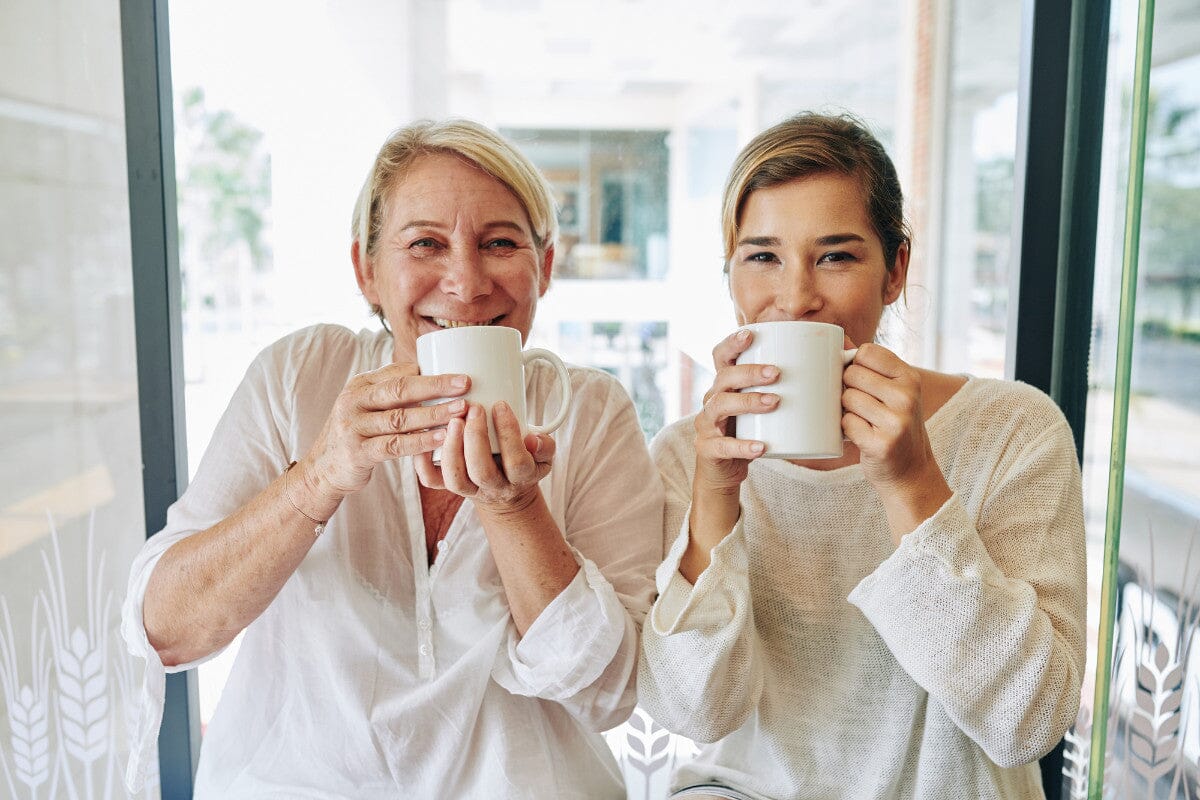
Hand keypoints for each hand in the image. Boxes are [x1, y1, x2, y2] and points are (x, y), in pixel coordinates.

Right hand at [304, 363, 470, 500]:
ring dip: (433, 414)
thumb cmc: (356, 432)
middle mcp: (354, 401)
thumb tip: (427, 368)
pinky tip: (441, 439)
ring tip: (460, 411)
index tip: (462, 376)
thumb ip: (391, 388)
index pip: (400, 374)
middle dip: (436, 386)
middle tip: (465, 385)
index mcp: (361, 385)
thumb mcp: (366, 404)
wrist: (323, 468)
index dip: (432, 374)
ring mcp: (354, 427)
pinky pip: (394, 445)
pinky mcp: (357, 452)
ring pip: (400, 418)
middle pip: (400, 390)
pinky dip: (420, 442)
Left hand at [415, 400, 555, 512]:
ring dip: (451, 448)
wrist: (507, 495)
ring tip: (453, 420)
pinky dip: (423, 461)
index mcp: (521, 479)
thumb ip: (545, 446)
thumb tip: (534, 439)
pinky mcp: (449, 487)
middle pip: (482, 471)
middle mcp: (494, 488)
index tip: (501, 405)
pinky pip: (431, 480)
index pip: (517, 461)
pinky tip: (425, 435)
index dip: (509, 434)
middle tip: (473, 408)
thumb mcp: (543, 456)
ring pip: (455, 478)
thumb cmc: (525, 463)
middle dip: (476, 438)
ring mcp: (469, 489)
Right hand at [693, 328, 778, 493]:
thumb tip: (843, 361)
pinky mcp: (708, 449)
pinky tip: (761, 447)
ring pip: (720, 406)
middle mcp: (711, 399)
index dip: (732, 343)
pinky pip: (723, 446)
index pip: (721, 356)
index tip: (751, 334)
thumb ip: (794, 386)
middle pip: (723, 377)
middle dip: (749, 372)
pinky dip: (742, 446)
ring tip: (774, 402)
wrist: (724, 471)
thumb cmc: (753, 432)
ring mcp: (707, 424)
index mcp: (725, 385)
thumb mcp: (766, 408)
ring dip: (747, 402)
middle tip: (776, 372)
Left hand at [841, 342, 950, 536]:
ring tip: (864, 421)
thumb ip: (871, 366)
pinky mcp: (882, 443)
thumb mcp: (894, 392)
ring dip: (847, 411)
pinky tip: (862, 436)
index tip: (860, 381)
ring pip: (847, 398)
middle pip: (851, 374)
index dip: (853, 365)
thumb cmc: (894, 425)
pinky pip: (846, 423)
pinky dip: (847, 430)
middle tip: (862, 406)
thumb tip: (839, 338)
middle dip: (847, 389)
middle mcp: (907, 397)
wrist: (910, 471)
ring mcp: (896, 421)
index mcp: (909, 378)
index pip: (866, 352)